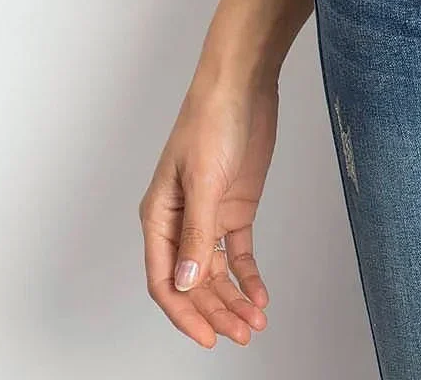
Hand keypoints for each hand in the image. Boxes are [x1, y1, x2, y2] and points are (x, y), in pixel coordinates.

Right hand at [139, 73, 276, 348]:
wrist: (244, 83)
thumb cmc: (212, 120)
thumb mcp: (204, 180)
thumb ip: (197, 233)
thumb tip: (187, 282)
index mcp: (160, 216)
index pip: (165, 280)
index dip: (185, 313)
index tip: (208, 338)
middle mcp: (182, 222)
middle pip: (194, 283)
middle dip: (216, 312)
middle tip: (241, 334)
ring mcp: (210, 216)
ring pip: (217, 273)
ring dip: (234, 300)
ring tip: (255, 322)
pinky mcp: (235, 207)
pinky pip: (238, 253)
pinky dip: (249, 276)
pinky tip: (261, 295)